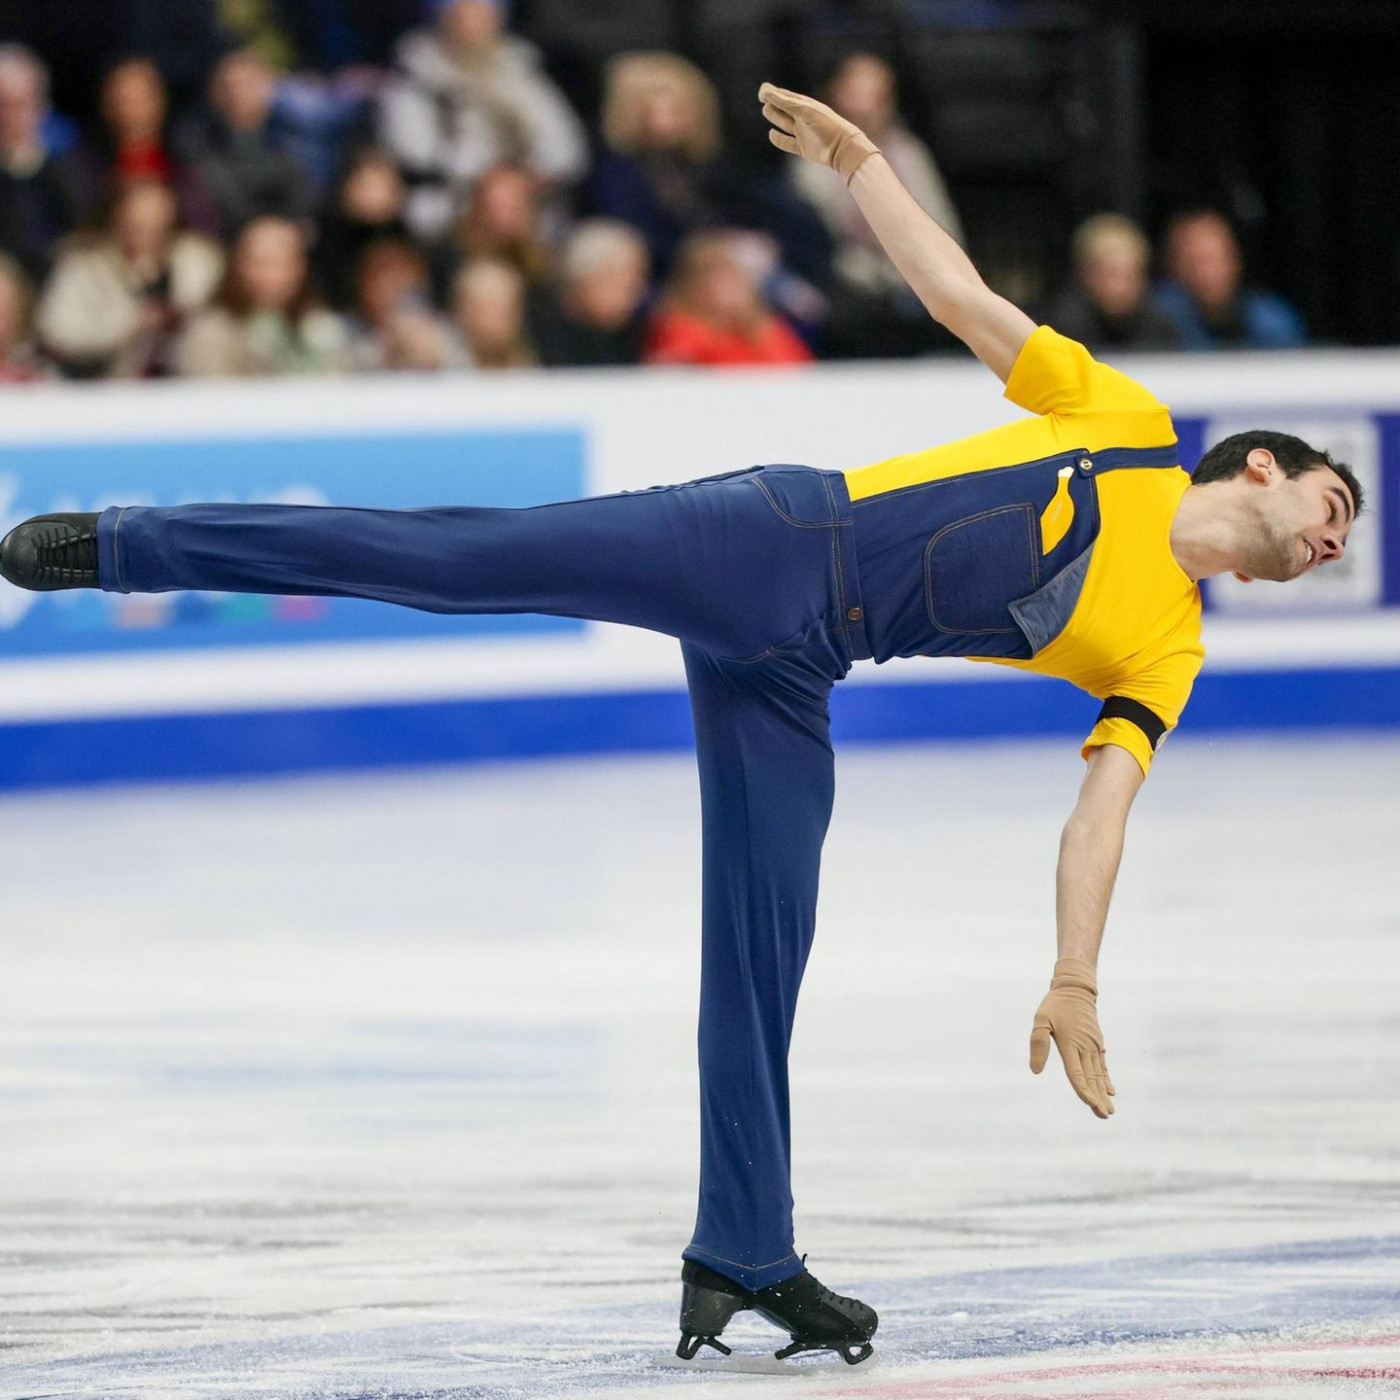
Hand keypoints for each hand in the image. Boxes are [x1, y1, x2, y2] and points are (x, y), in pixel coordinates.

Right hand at [758, 82, 880, 183]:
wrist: (842, 148)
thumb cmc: (827, 125)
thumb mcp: (805, 111)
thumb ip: (786, 102)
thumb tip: (766, 92)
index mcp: (806, 105)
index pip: (786, 97)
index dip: (774, 93)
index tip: (762, 91)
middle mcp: (803, 118)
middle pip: (784, 109)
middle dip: (774, 103)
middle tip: (763, 99)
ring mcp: (802, 133)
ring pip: (784, 123)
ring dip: (775, 116)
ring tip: (766, 110)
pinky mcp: (802, 148)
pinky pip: (787, 142)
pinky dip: (779, 139)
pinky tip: (771, 133)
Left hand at [1029, 957, 1114, 1117]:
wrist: (1076, 989)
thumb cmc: (1055, 1005)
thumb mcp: (1041, 1020)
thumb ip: (1039, 1044)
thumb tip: (1035, 1070)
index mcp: (1071, 1044)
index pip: (1078, 1073)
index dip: (1084, 1090)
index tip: (1090, 1104)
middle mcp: (1085, 1047)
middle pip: (1092, 1078)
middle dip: (1097, 1098)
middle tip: (1104, 1116)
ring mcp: (1093, 1046)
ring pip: (1099, 1074)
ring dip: (1103, 1093)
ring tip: (1109, 1111)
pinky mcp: (1096, 1043)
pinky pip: (1103, 1065)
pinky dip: (1106, 1079)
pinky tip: (1110, 1091)